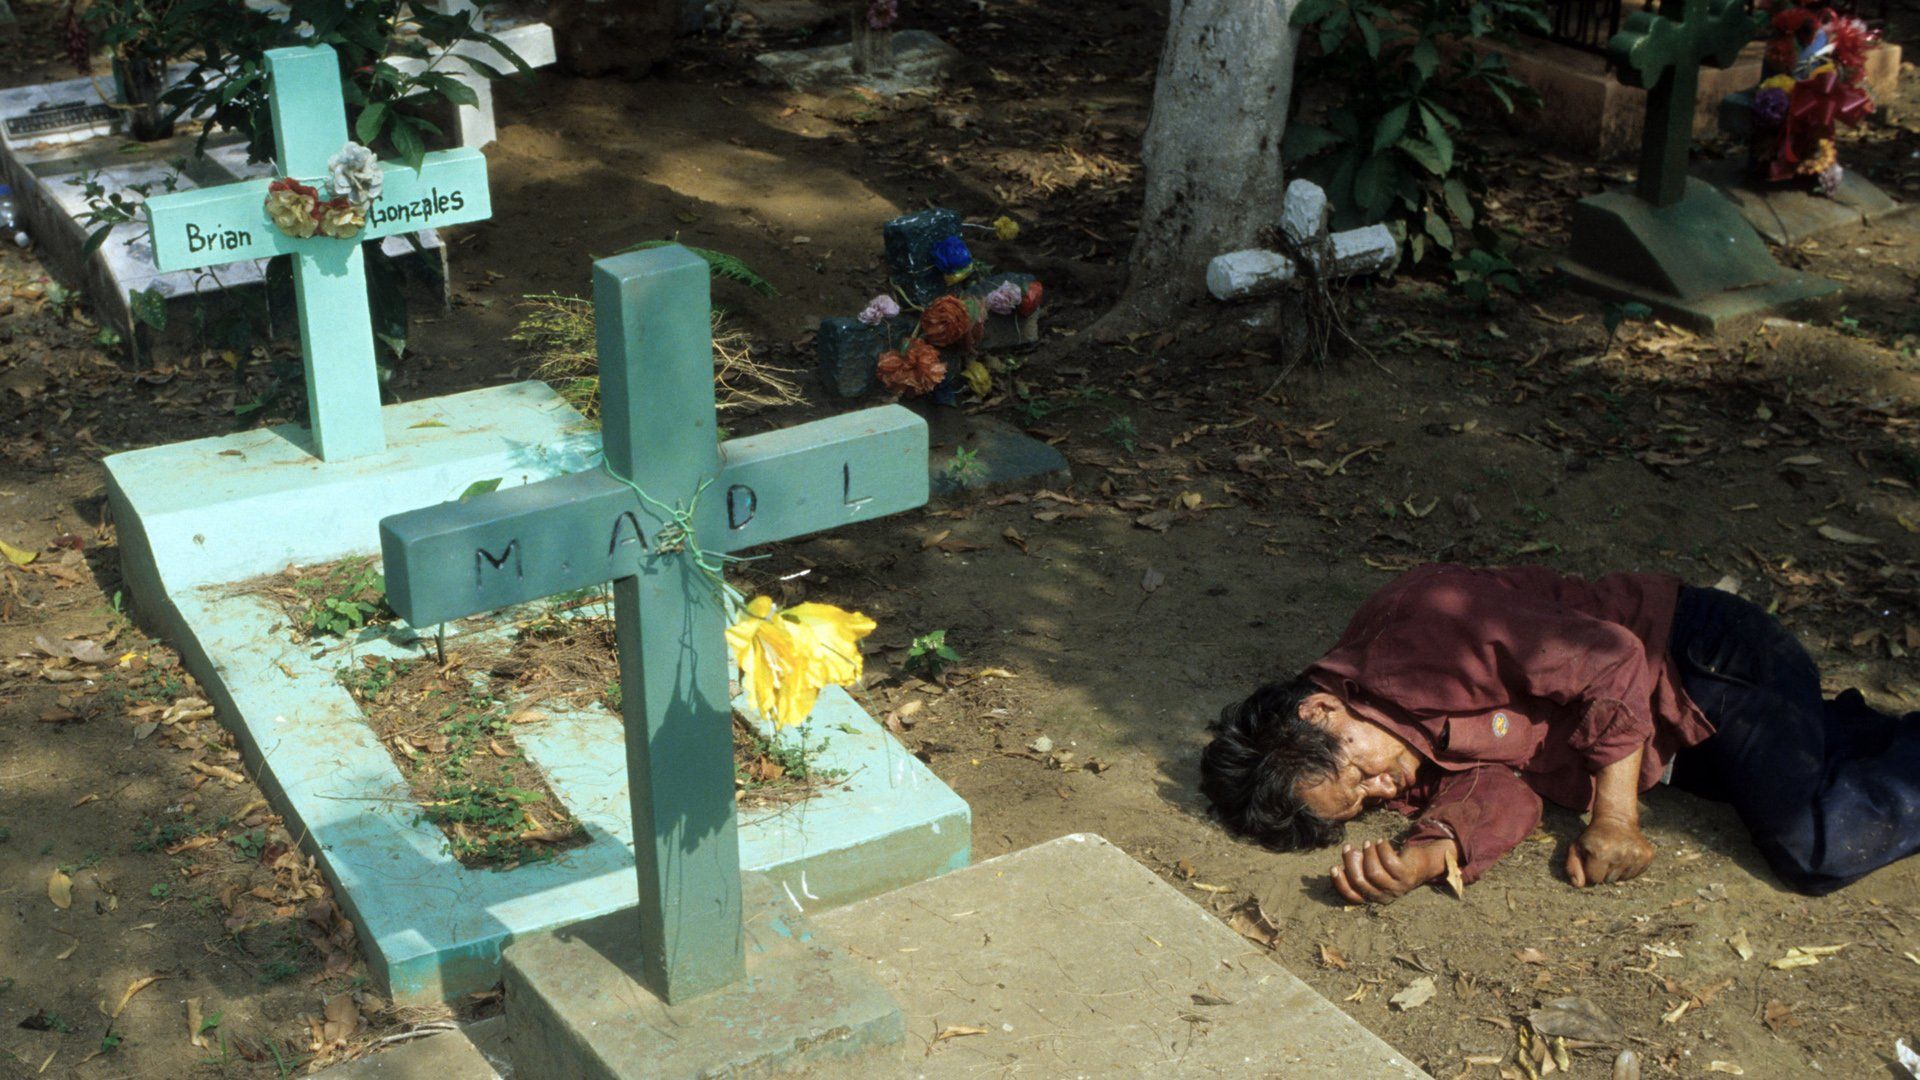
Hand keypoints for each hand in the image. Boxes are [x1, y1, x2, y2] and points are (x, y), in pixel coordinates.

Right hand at [1331, 840, 1449, 904]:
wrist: (1421, 865)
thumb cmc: (1392, 866)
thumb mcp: (1374, 869)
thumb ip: (1360, 866)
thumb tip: (1348, 853)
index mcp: (1373, 897)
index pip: (1353, 896)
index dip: (1341, 883)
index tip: (1334, 866)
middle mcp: (1384, 896)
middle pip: (1360, 882)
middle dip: (1350, 862)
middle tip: (1348, 847)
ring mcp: (1396, 887)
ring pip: (1374, 872)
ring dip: (1368, 854)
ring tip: (1367, 843)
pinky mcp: (1406, 875)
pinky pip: (1389, 861)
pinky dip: (1382, 849)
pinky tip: (1381, 841)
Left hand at [1565, 816, 1653, 886]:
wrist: (1617, 819)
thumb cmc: (1594, 836)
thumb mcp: (1577, 847)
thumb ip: (1573, 866)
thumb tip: (1578, 885)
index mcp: (1601, 852)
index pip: (1595, 879)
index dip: (1591, 871)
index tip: (1592, 859)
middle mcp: (1621, 854)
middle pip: (1609, 880)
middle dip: (1603, 872)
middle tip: (1604, 856)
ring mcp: (1636, 856)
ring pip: (1622, 879)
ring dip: (1616, 871)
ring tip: (1614, 855)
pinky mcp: (1647, 856)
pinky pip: (1635, 875)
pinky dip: (1628, 869)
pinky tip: (1624, 856)